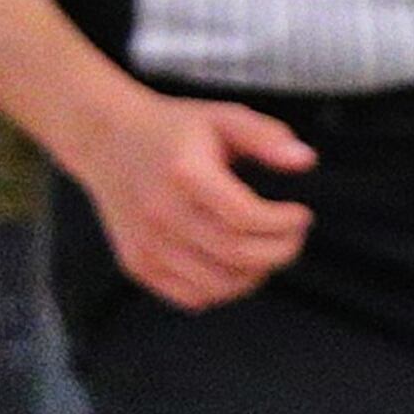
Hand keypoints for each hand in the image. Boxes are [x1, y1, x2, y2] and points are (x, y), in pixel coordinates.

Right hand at [54, 82, 315, 311]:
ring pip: (217, 285)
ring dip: (255, 276)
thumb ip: (267, 137)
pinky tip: (233, 265)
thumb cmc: (174, 130)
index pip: (246, 218)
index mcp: (186, 174)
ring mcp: (147, 245)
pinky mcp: (138, 265)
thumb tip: (306, 161)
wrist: (107, 142)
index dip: (284, 225)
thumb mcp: (223, 117)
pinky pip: (191, 297)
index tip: (301, 216)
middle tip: (293, 238)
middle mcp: (162, 215)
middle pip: (236, 256)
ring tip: (266, 252)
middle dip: (280, 253)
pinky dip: (222, 289)